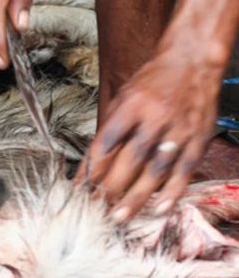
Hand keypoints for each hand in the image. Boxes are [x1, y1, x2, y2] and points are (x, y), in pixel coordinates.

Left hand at [78, 37, 223, 221]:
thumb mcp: (124, 95)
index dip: (91, 167)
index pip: (105, 142)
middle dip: (111, 187)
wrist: (192, 61)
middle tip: (97, 209)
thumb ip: (113, 126)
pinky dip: (172, 191)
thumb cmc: (152, 80)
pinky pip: (184, 170)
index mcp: (130, 105)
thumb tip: (94, 159)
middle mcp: (154, 118)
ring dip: (137, 196)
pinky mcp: (198, 139)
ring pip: (155, 169)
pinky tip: (159, 208)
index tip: (79, 187)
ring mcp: (178, 130)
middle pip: (129, 159)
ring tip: (120, 216)